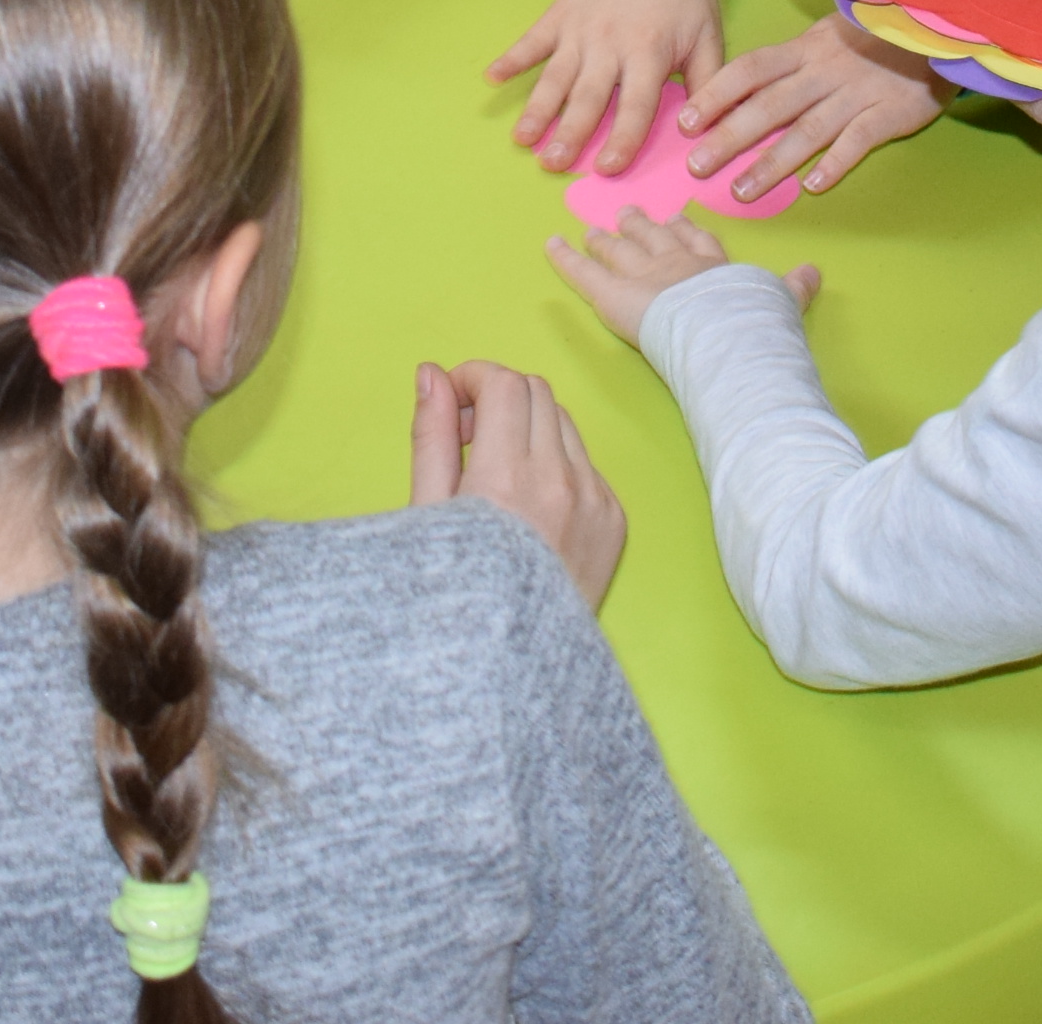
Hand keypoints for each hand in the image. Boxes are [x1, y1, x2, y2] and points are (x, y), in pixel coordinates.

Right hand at [408, 359, 625, 610]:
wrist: (510, 668)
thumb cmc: (453, 598)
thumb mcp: (426, 516)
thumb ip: (431, 437)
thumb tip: (432, 374)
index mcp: (507, 478)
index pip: (505, 384)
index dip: (473, 378)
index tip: (451, 403)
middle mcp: (560, 482)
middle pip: (537, 392)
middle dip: (499, 397)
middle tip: (467, 436)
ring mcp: (595, 500)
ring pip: (565, 423)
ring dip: (529, 427)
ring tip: (497, 471)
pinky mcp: (615, 521)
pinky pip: (587, 464)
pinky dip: (556, 464)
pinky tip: (529, 506)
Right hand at [491, 0, 727, 173]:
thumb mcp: (708, 37)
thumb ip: (706, 84)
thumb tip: (703, 130)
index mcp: (650, 52)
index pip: (636, 105)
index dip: (623, 139)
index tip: (606, 168)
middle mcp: (611, 43)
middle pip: (588, 97)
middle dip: (569, 133)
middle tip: (552, 165)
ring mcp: (580, 29)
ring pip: (556, 76)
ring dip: (538, 109)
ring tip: (522, 139)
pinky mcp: (560, 15)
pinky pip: (532, 40)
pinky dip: (511, 58)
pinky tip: (491, 77)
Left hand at [547, 209, 821, 345]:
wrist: (726, 331)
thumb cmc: (755, 321)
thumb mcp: (782, 299)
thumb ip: (793, 286)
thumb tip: (814, 272)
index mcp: (714, 264)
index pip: (696, 240)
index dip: (685, 230)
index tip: (677, 218)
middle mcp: (675, 261)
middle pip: (654, 238)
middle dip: (640, 225)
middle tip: (629, 212)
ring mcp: (642, 274)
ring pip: (619, 251)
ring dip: (604, 240)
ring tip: (592, 229)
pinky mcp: (613, 293)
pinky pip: (584, 273)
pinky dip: (565, 258)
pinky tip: (551, 244)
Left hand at [684, 16, 942, 196]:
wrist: (934, 28)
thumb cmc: (873, 38)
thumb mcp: (827, 36)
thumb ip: (791, 63)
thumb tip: (741, 92)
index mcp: (805, 49)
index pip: (750, 70)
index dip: (716, 94)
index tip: (686, 121)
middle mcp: (824, 71)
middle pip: (769, 105)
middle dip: (730, 136)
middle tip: (697, 165)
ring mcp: (857, 92)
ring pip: (807, 129)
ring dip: (772, 162)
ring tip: (742, 190)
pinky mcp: (890, 111)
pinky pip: (859, 138)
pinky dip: (837, 161)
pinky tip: (815, 185)